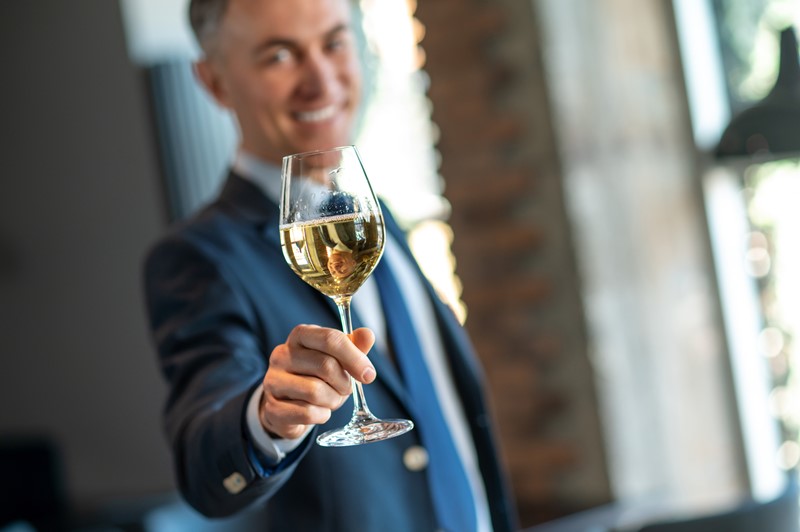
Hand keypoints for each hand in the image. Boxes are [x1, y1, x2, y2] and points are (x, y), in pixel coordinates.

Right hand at [259, 324, 376, 439]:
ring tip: (331, 399)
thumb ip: (354, 346)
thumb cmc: (317, 376)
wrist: (289, 405)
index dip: (354, 357)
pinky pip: (307, 413)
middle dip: (344, 382)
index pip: (330, 338)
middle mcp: (281, 354)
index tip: (369, 375)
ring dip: (333, 400)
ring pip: (316, 391)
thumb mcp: (338, 358)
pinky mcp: (272, 407)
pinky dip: (322, 415)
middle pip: (326, 365)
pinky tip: (318, 411)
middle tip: (346, 389)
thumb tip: (368, 335)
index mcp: (300, 336)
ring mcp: (273, 380)